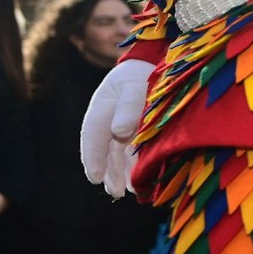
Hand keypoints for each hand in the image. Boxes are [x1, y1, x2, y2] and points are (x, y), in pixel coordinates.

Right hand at [82, 59, 152, 197]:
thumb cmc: (145, 72)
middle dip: (108, 171)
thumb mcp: (135, 86)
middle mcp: (109, 117)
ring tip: (123, 191)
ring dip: (119, 172)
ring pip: (117, 152)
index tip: (95, 177)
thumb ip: (128, 108)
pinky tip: (138, 179)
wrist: (159, 61)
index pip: (92, 135)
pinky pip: (132, 150)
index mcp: (101, 105)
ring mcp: (123, 123)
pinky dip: (133, 165)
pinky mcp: (138, 129)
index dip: (93, 157)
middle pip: (104, 148)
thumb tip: (119, 133)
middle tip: (114, 192)